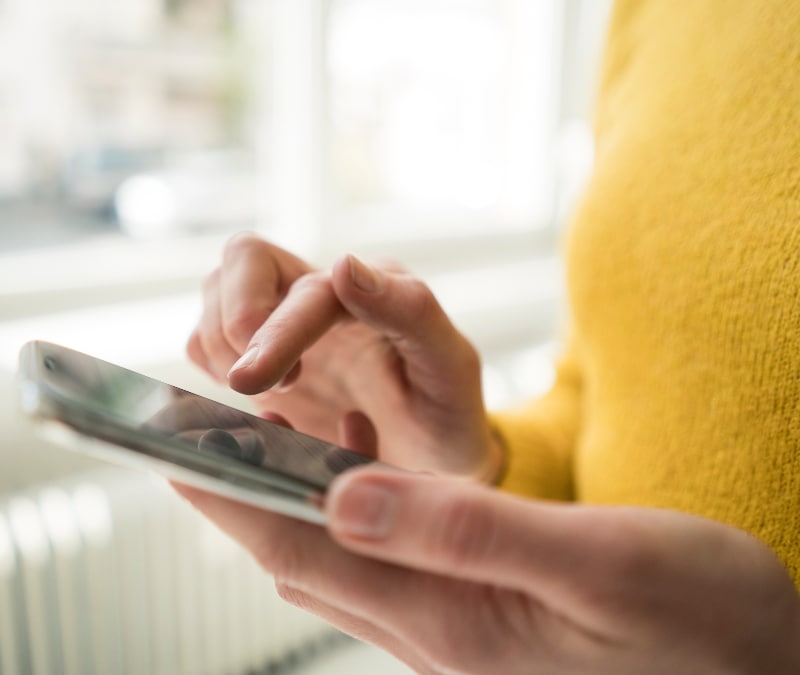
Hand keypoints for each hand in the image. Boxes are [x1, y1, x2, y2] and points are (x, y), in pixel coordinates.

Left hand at [176, 468, 799, 674]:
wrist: (762, 671)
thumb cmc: (701, 626)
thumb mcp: (598, 565)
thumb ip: (471, 534)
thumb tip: (350, 498)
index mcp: (450, 617)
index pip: (302, 547)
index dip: (231, 495)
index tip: (170, 447)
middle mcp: (435, 631)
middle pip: (304, 555)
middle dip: (242, 494)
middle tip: (197, 436)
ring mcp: (456, 632)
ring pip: (340, 559)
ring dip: (292, 501)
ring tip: (265, 443)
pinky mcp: (482, 620)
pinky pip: (387, 562)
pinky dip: (354, 512)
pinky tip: (359, 478)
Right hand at [188, 233, 501, 480]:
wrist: (432, 462)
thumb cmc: (446, 417)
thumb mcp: (450, 370)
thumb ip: (413, 313)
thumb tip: (345, 267)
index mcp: (372, 290)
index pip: (308, 288)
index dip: (279, 330)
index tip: (274, 385)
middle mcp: (323, 295)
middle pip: (243, 259)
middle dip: (235, 321)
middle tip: (266, 387)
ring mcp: (286, 323)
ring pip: (215, 292)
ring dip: (220, 346)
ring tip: (268, 396)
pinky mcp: (260, 357)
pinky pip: (205, 340)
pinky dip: (210, 367)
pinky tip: (253, 403)